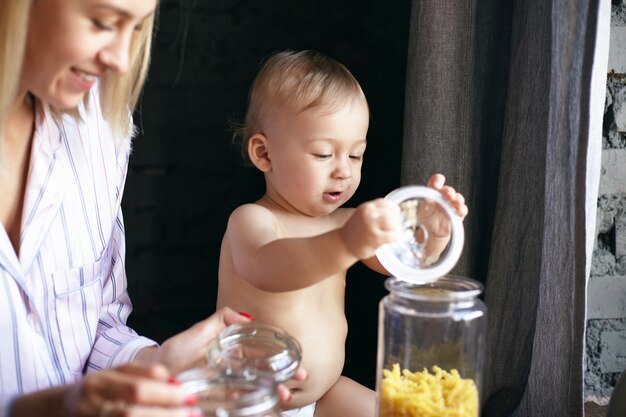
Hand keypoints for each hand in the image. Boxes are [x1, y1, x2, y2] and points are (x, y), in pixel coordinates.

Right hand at [11, 364, 196, 416]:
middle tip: (193, 412)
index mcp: (98, 383)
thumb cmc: (95, 389)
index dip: (166, 394)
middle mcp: (92, 406)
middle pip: (132, 414)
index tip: (191, 395)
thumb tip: (175, 380)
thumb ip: (144, 373)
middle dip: (167, 414)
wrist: (58, 409)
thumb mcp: (115, 373)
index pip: (136, 389)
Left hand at [134, 307, 307, 405]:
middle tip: (297, 383)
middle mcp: (234, 372)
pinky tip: (263, 408)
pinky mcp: (217, 402)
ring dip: (273, 394)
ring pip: (256, 393)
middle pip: (265, 377)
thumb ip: (222, 319)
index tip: (297, 364)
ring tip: (284, 397)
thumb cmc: (176, 351)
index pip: (264, 357)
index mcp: (234, 354)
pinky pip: (238, 406)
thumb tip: (248, 317)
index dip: (283, 360)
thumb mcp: (200, 330)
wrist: (154, 372)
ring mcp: (227, 388)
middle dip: (284, 380)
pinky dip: (252, 408)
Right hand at [340, 198, 402, 259]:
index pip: (385, 203)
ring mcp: (371, 225)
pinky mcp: (375, 237)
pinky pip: (393, 235)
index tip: (395, 215)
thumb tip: (395, 213)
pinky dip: (395, 238)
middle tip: (393, 228)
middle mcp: (368, 214)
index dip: (393, 209)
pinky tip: (391, 240)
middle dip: (395, 221)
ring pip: (393, 223)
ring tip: (391, 234)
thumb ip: (375, 212)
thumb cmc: (355, 232)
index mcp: (366, 207)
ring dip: (395, 229)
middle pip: (391, 213)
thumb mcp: (362, 216)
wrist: (343, 245)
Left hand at [410, 174, 466, 264]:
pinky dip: (462, 210)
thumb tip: (392, 207)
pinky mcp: (455, 218)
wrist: (426, 240)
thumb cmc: (418, 224)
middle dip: (448, 191)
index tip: (438, 181)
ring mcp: (449, 208)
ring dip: (458, 198)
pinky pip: (461, 212)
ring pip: (456, 199)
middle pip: (447, 191)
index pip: (435, 183)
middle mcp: (440, 200)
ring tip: (456, 201)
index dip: (437, 180)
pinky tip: (460, 210)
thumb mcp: (411, 215)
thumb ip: (407, 209)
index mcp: (430, 195)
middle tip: (448, 195)